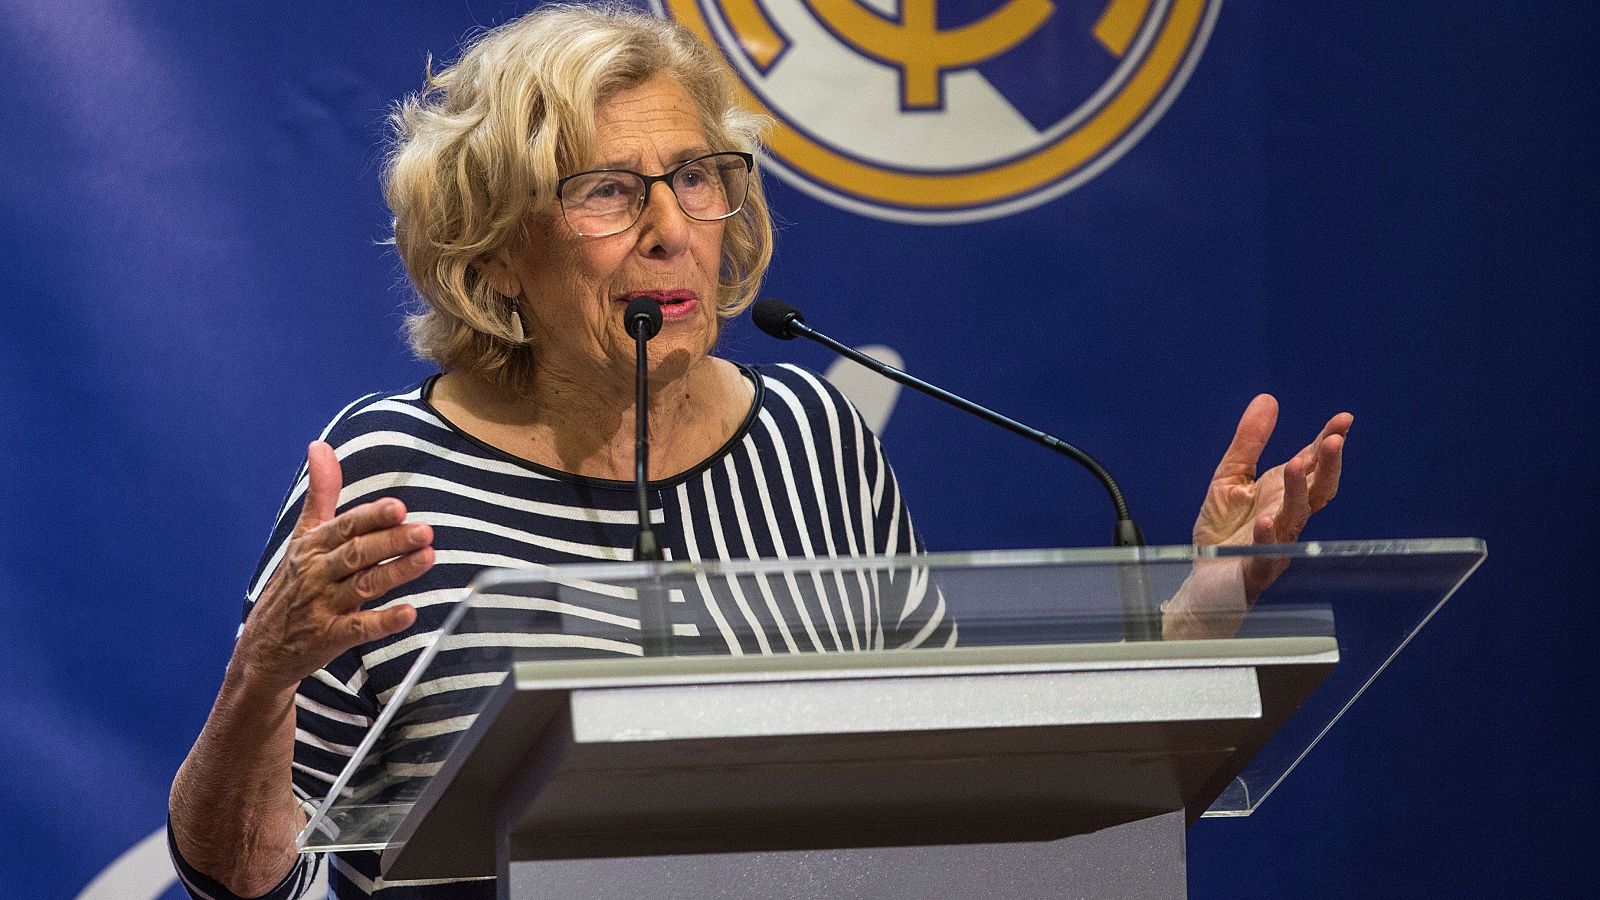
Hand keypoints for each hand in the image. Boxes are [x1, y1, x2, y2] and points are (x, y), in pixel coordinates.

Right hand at [232, 441, 432, 692]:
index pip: (345, 527)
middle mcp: (316, 573)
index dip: (372, 517)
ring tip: (427, 557)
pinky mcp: (328, 638)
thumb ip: (320, 494)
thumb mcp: (302, 537)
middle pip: (357, 553)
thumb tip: (320, 445)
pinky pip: (358, 629)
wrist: (262, 648)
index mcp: (312, 546)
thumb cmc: (292, 584)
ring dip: (396, 572)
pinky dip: (383, 621)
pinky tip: (410, 613)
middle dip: (391, 541)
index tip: (398, 507)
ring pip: (363, 586)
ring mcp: (321, 607)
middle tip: (425, 531)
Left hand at [1192, 394, 1350, 598]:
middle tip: (1334, 440)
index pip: (1311, 464)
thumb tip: (1268, 399)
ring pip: (1296, 517)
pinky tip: (1265, 521)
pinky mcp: (1257, 569)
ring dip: (1296, 491)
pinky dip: (1268, 537)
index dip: (1327, 442)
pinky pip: (1267, 554)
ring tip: (1293, 465)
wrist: (1203, 584)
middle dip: (1327, 465)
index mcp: (1281, 493)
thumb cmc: (1223, 533)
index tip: (1343, 420)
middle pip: (1317, 490)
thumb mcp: (1229, 477)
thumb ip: (1248, 442)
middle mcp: (1286, 516)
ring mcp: (1276, 544)